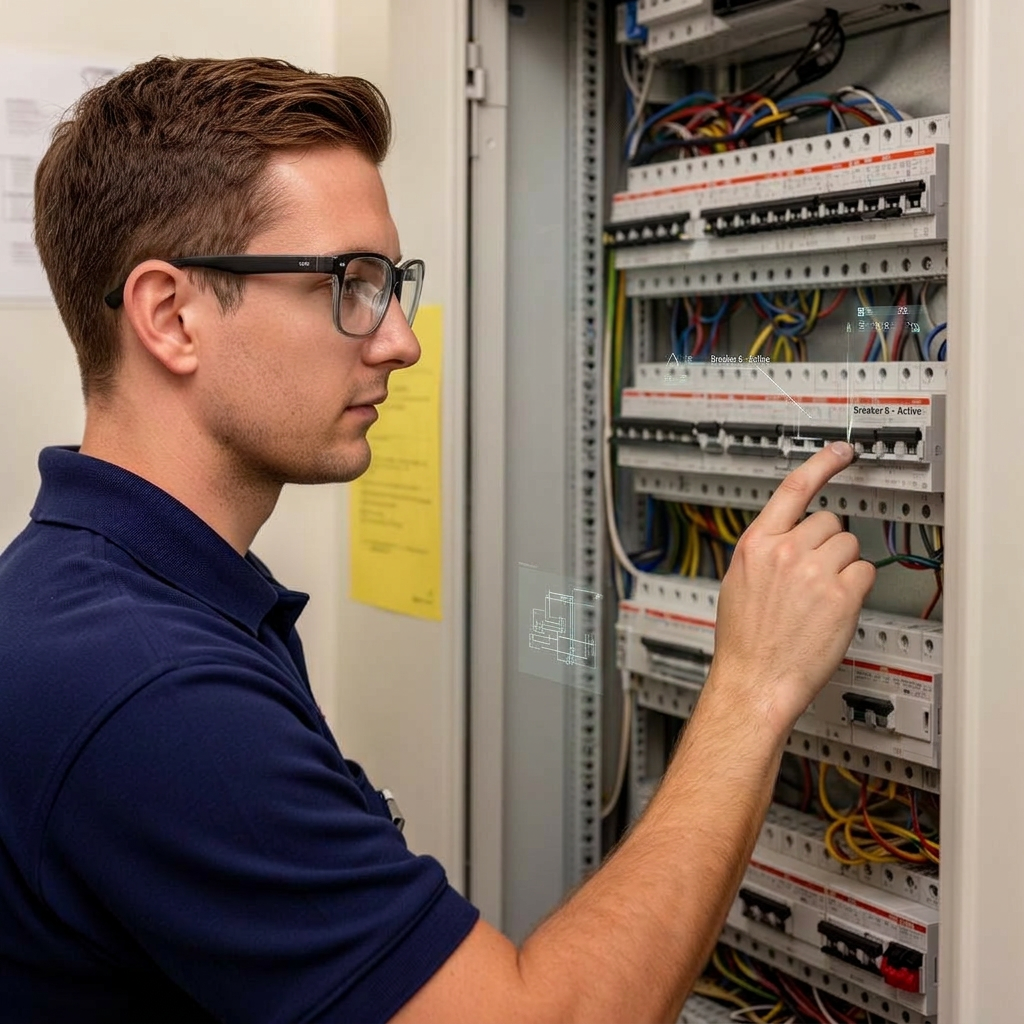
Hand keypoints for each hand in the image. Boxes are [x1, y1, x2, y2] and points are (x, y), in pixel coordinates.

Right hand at [707, 442, 875, 734]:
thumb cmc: (745, 641)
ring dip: (843, 567)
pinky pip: (864, 573)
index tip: (841, 451)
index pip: (793, 489)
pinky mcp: (840, 595)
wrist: (754, 680)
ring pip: (849, 546)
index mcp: (756, 544)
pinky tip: (835, 608)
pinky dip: (857, 589)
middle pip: (829, 521)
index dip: (822, 464)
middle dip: (827, 543)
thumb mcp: (738, 582)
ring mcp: (814, 572)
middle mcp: (785, 552)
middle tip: (814, 575)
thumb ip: (764, 552)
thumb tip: (787, 535)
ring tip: (820, 597)